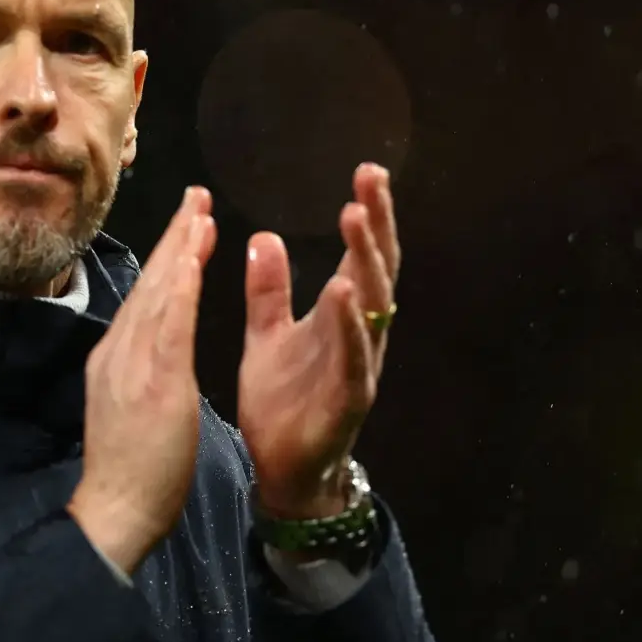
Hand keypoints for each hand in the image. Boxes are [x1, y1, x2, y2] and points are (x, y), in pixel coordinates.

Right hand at [69, 186, 217, 574]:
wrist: (115, 511)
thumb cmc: (131, 473)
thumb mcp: (128, 411)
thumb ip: (138, 376)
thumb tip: (150, 354)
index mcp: (114, 360)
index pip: (144, 298)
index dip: (166, 259)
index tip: (187, 226)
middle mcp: (117, 352)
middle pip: (148, 285)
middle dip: (173, 239)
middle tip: (196, 198)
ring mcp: (131, 364)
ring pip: (157, 293)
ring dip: (179, 249)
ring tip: (200, 211)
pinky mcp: (152, 382)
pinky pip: (169, 323)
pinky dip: (180, 286)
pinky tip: (194, 257)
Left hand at [237, 164, 399, 518]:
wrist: (283, 470)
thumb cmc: (283, 402)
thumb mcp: (267, 336)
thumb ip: (269, 290)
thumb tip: (264, 235)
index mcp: (340, 315)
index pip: (359, 254)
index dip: (368, 215)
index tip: (367, 171)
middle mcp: (360, 333)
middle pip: (375, 268)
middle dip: (376, 223)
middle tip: (371, 179)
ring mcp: (360, 365)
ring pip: (372, 305)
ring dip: (363, 261)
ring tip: (355, 218)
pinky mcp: (349, 398)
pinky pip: (354, 357)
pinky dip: (351, 324)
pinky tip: (342, 291)